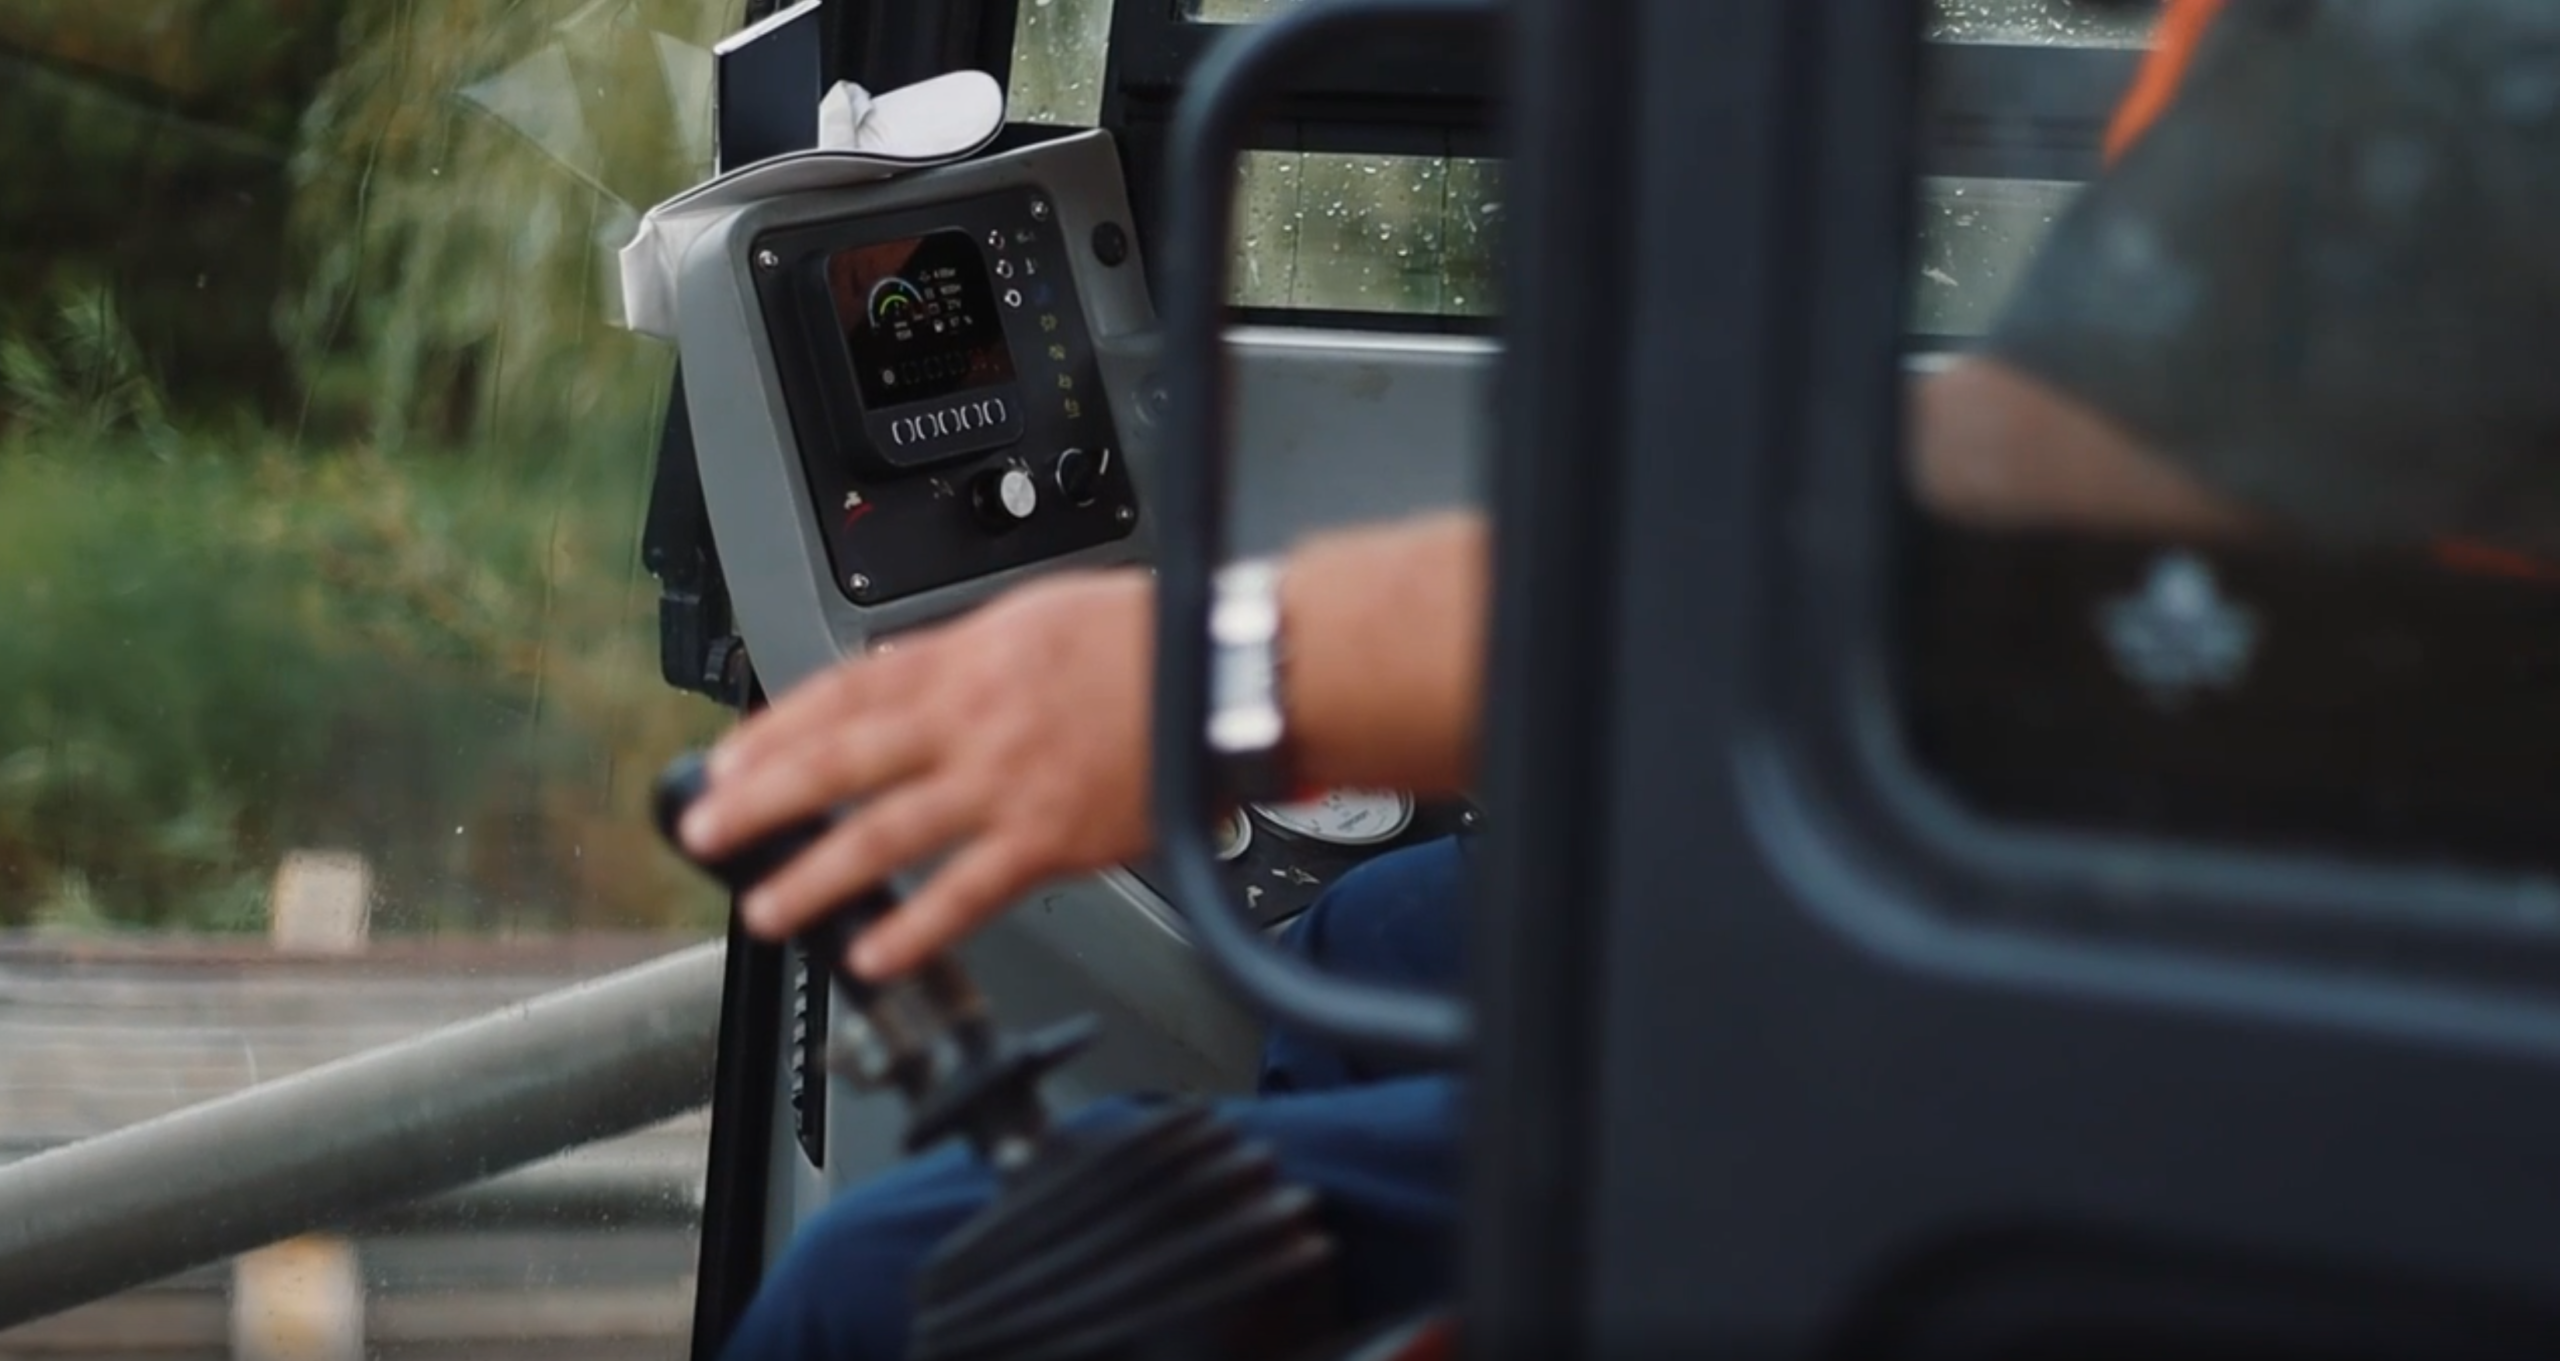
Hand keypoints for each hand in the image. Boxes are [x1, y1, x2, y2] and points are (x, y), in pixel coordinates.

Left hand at [677, 570, 1154, 979]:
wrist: (1223, 675)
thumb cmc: (1149, 640)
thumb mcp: (1034, 616)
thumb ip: (961, 653)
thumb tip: (900, 674)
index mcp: (965, 658)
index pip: (845, 692)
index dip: (778, 729)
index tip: (732, 756)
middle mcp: (971, 720)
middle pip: (841, 761)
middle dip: (763, 799)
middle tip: (707, 831)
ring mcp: (1004, 784)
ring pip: (885, 834)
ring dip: (815, 874)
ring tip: (767, 905)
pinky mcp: (1047, 840)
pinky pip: (965, 893)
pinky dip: (914, 929)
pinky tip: (872, 953)